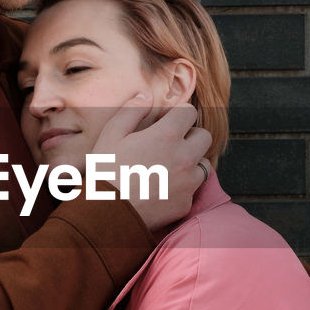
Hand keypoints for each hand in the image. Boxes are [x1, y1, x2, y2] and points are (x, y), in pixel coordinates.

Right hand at [94, 96, 212, 230]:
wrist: (107, 214)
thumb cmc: (105, 172)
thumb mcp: (111, 134)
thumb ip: (131, 110)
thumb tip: (146, 95)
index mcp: (167, 136)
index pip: (189, 112)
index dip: (177, 114)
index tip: (164, 121)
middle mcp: (184, 158)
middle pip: (204, 136)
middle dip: (190, 135)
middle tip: (171, 143)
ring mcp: (187, 183)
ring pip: (204, 164)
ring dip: (191, 161)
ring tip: (170, 166)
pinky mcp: (185, 204)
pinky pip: (192, 190)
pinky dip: (183, 187)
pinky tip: (163, 188)